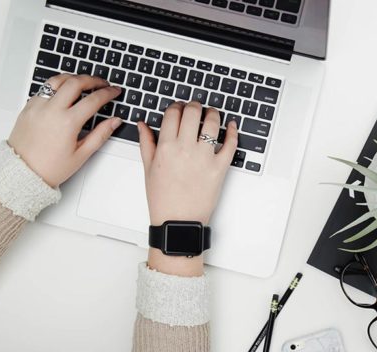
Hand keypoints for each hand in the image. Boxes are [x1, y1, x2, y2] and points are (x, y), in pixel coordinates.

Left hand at [8, 74, 122, 186]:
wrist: (22, 173)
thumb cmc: (49, 168)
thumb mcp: (81, 154)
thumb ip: (101, 134)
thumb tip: (114, 122)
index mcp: (67, 122)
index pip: (93, 99)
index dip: (108, 93)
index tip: (114, 91)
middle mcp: (51, 110)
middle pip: (76, 82)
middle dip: (93, 80)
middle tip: (102, 83)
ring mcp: (37, 106)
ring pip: (57, 80)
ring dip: (73, 78)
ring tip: (83, 82)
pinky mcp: (28, 107)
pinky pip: (44, 89)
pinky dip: (57, 86)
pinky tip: (64, 92)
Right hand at [138, 101, 237, 225]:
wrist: (178, 221)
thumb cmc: (163, 199)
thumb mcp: (148, 169)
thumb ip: (146, 142)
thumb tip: (143, 124)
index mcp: (166, 147)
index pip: (173, 113)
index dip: (177, 106)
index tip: (179, 108)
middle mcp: (185, 149)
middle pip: (193, 112)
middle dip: (194, 105)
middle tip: (195, 107)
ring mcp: (204, 157)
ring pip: (213, 123)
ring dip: (213, 113)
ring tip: (212, 114)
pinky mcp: (220, 167)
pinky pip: (230, 144)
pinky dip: (233, 132)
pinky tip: (232, 126)